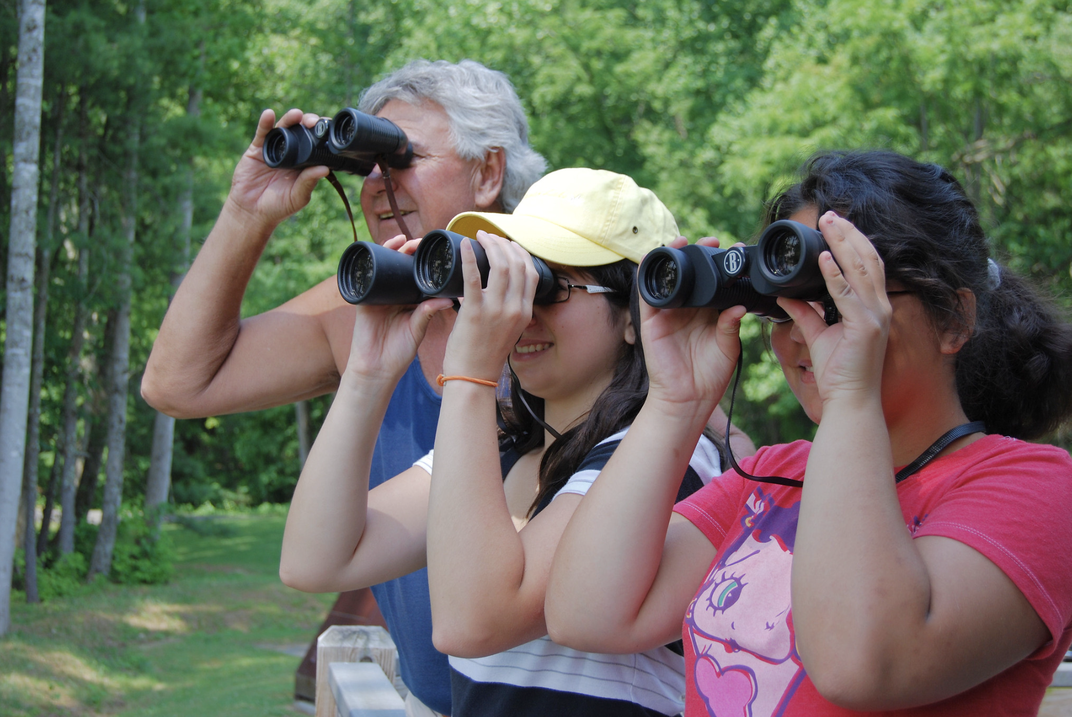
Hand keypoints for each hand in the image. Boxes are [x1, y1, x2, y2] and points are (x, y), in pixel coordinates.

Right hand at [225, 108, 331, 229]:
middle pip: (301, 131)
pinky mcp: (257, 149)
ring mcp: (274, 149)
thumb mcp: (297, 196)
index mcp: (304, 163)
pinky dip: (265, 123)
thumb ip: (308, 182)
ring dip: (290, 119)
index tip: (328, 130)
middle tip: (314, 122)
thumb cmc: (278, 206)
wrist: (251, 211)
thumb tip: (325, 169)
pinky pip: (262, 133)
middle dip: (308, 123)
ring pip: (283, 128)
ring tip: (297, 115)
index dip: (321, 134)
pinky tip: (269, 114)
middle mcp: (291, 153)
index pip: (316, 144)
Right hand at [345, 236, 452, 383]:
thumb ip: (428, 313)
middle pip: (403, 267)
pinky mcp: (364, 298)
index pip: (419, 277)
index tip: (439, 253)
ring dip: (393, 250)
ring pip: (386, 266)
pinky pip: (366, 275)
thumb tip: (449, 299)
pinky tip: (379, 249)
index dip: (427, 264)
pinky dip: (372, 260)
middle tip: (421, 243)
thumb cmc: (398, 353)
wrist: (376, 369)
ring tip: (403, 241)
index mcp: (410, 302)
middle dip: (411, 252)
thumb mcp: (417, 330)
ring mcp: (379, 295)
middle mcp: (395, 295)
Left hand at [441, 230, 538, 380]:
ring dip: (490, 246)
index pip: (530, 273)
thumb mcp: (508, 330)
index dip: (520, 253)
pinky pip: (473, 278)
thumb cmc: (485, 354)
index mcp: (525, 312)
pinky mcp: (475, 312)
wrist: (472, 377)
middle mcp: (515, 309)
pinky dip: (468, 257)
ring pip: (500, 266)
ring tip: (479, 237)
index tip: (508, 243)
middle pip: (516, 265)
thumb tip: (494, 288)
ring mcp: (496, 310)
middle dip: (504, 244)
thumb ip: (508, 309)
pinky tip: (463, 245)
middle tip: (489, 236)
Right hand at [639, 235, 744, 414]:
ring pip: (669, 278)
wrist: (688, 398)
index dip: (719, 264)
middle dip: (698, 253)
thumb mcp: (728, 347)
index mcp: (708, 313)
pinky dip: (647, 274)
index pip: (712, 281)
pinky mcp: (651, 321)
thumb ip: (730, 326)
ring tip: (683, 241)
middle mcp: (688, 309)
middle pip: (691, 274)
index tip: (733, 250)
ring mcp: (669, 313)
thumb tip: (738, 307)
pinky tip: (652, 258)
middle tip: (712, 241)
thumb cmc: (709, 375)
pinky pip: (647, 294)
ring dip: (673, 257)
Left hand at [777, 211, 890, 406]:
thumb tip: (785, 295)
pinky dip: (834, 274)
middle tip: (830, 214)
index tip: (834, 223)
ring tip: (828, 224)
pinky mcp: (866, 328)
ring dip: (842, 244)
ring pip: (860, 269)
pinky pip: (847, 295)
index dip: (852, 241)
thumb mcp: (818, 335)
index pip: (866, 265)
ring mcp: (876, 316)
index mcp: (872, 307)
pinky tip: (823, 259)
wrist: (850, 401)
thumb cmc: (839, 372)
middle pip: (867, 259)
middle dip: (848, 234)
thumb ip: (804, 313)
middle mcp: (879, 307)